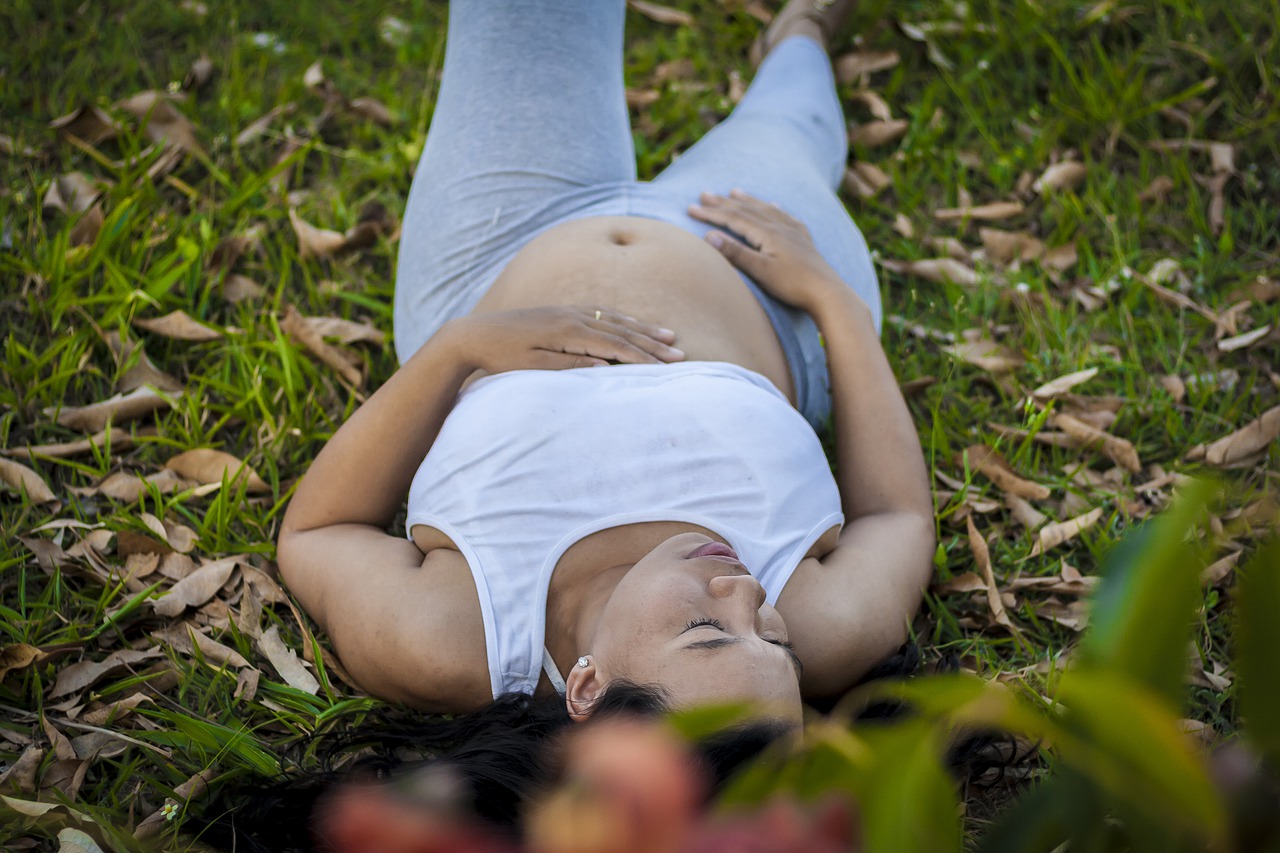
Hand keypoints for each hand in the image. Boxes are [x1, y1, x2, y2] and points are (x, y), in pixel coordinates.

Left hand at [443, 306, 683, 374]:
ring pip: (615, 319)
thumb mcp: (533, 368)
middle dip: (653, 343)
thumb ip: (570, 366)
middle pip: (622, 330)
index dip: (643, 357)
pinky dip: (623, 319)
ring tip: (669, 336)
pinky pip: (601, 313)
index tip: (666, 368)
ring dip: (644, 329)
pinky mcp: (561, 312)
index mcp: (568, 332)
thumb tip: (605, 367)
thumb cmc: (501, 357)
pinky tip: (633, 323)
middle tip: (681, 353)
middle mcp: (573, 316)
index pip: (616, 345)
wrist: (473, 334)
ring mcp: (568, 311)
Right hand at [688, 190, 845, 311]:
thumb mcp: (761, 271)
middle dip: (723, 203)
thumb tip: (709, 235)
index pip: (733, 218)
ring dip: (747, 200)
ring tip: (734, 191)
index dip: (710, 213)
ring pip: (765, 209)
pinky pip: (785, 216)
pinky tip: (773, 206)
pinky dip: (773, 208)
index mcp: (767, 233)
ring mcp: (793, 232)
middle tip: (703, 195)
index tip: (690, 208)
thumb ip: (735, 253)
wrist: (828, 293)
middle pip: (746, 210)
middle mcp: (780, 226)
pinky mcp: (803, 240)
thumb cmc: (793, 285)